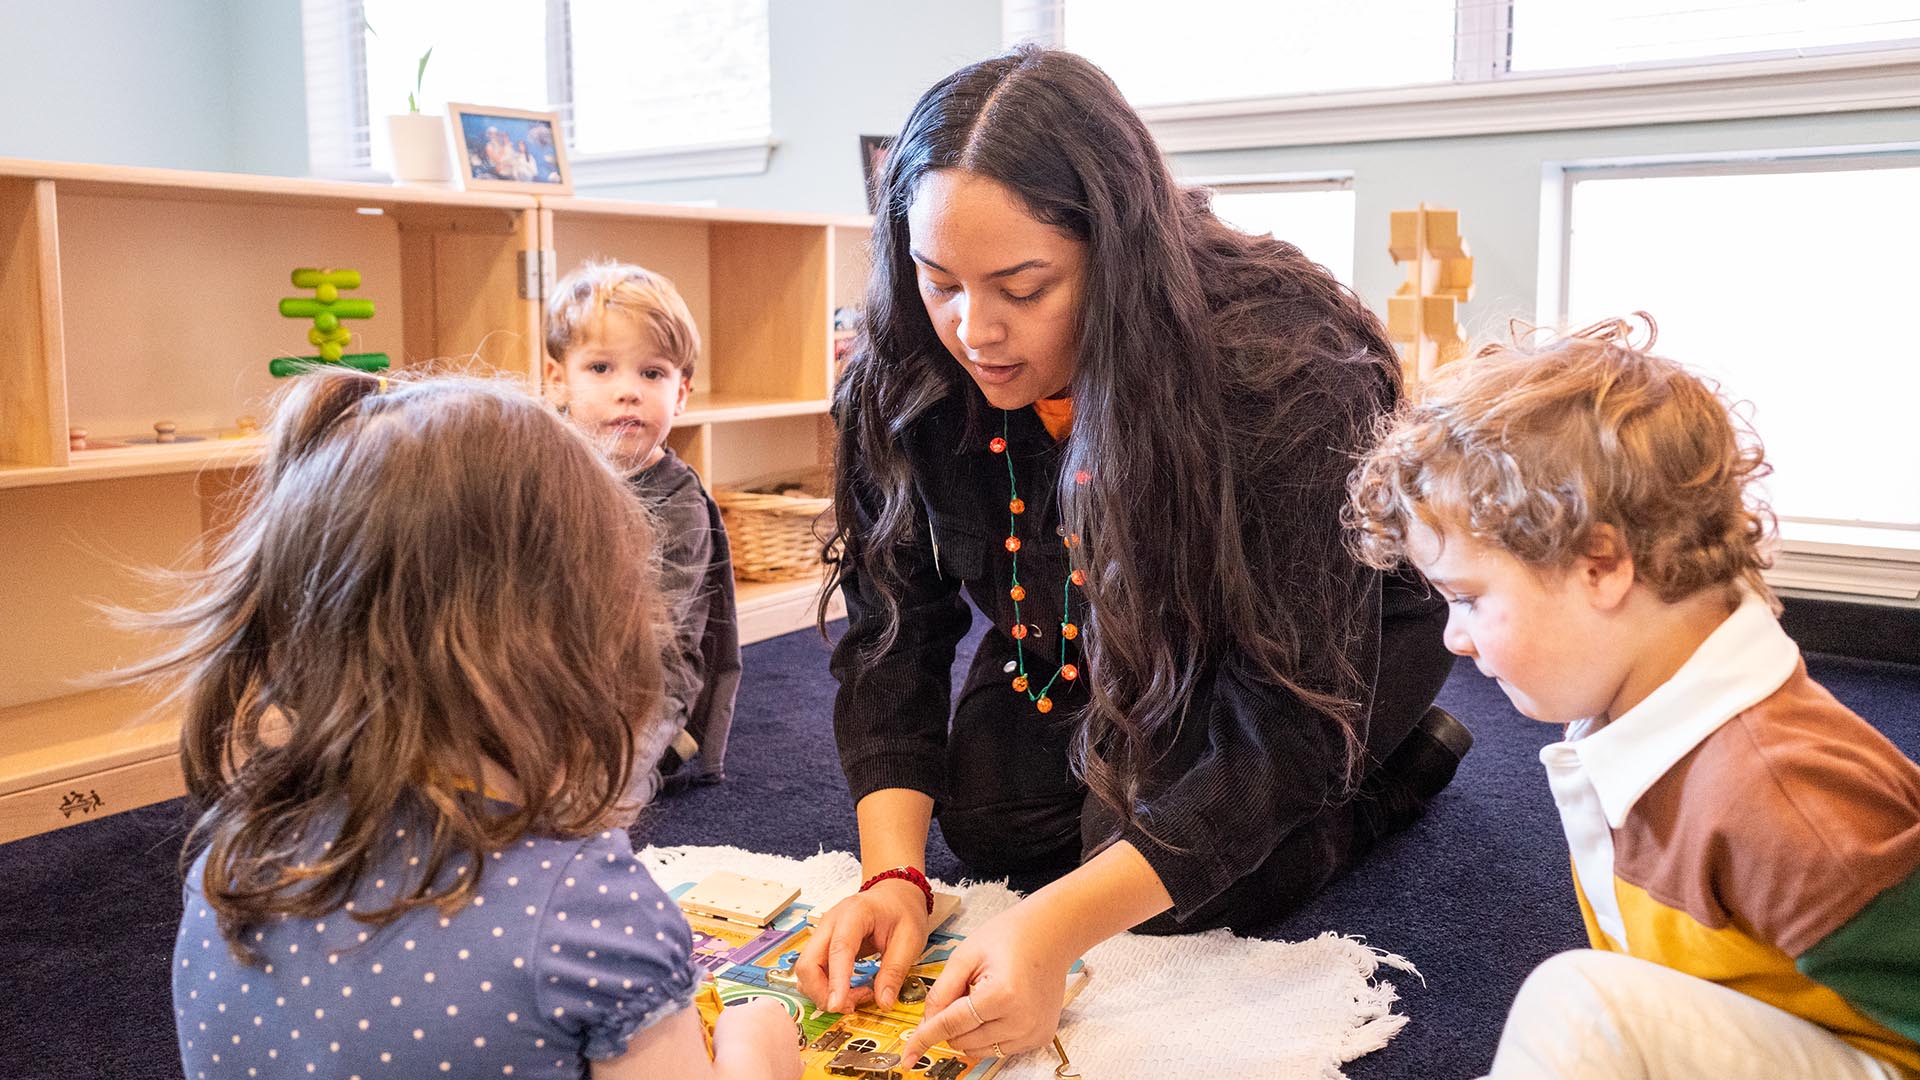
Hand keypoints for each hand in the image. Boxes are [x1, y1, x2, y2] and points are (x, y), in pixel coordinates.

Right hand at [710, 996, 801, 1079]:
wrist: (747, 1069)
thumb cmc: (736, 1041)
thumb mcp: (727, 1015)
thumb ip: (737, 1012)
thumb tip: (736, 1016)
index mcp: (771, 1005)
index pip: (761, 1004)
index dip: (748, 1014)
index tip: (740, 1023)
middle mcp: (787, 1022)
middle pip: (774, 1022)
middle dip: (762, 1030)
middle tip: (745, 1040)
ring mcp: (793, 1044)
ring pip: (782, 1043)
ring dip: (771, 1047)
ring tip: (753, 1056)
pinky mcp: (795, 1066)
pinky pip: (788, 1064)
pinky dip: (778, 1065)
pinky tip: (765, 1067)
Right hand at [794, 878, 930, 1012]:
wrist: (894, 895)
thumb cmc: (902, 911)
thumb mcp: (910, 939)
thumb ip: (895, 970)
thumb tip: (883, 1002)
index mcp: (854, 913)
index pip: (838, 949)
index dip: (836, 980)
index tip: (837, 1005)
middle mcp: (830, 922)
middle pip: (808, 963)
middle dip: (823, 992)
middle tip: (852, 1006)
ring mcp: (823, 934)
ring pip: (806, 971)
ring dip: (824, 993)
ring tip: (856, 997)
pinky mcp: (823, 946)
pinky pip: (813, 972)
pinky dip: (825, 988)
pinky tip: (848, 990)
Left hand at [897, 903, 1073, 1062]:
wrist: (1051, 934)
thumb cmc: (1011, 937)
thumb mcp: (966, 955)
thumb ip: (941, 991)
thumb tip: (926, 1023)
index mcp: (1002, 994)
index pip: (951, 1024)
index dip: (924, 1038)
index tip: (907, 1054)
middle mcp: (1022, 1020)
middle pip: (963, 1040)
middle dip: (949, 1024)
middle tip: (961, 992)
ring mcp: (1033, 1032)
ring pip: (979, 1049)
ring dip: (968, 1031)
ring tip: (982, 996)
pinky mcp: (1040, 1037)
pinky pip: (1000, 1048)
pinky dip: (988, 1033)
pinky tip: (996, 1008)